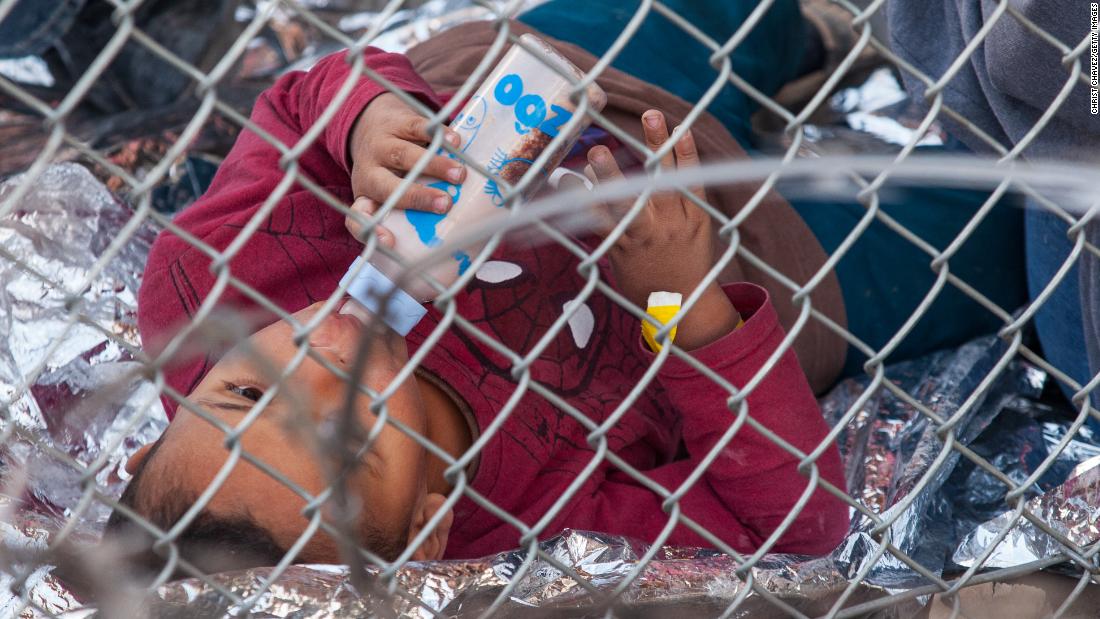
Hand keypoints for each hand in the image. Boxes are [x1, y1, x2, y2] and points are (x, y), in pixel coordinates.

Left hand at [344, 93, 465, 245]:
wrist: (373, 123)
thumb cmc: (390, 172)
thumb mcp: (389, 196)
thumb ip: (410, 218)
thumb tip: (456, 248)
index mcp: (366, 195)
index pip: (358, 218)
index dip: (369, 230)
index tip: (390, 242)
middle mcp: (370, 171)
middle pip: (388, 186)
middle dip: (417, 196)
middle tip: (446, 204)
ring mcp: (383, 144)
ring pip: (403, 155)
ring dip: (434, 164)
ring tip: (460, 174)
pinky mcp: (398, 122)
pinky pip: (416, 126)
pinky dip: (437, 135)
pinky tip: (456, 141)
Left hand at [585, 110, 739, 349]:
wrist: (682, 308)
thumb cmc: (687, 263)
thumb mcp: (697, 231)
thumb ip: (681, 200)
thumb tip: (656, 161)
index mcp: (696, 217)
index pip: (693, 176)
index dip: (686, 149)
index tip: (680, 123)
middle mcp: (673, 224)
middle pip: (664, 179)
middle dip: (659, 146)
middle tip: (651, 114)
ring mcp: (647, 238)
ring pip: (629, 203)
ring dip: (611, 176)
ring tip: (597, 152)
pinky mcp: (623, 251)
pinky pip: (602, 224)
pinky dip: (586, 202)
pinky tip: (570, 183)